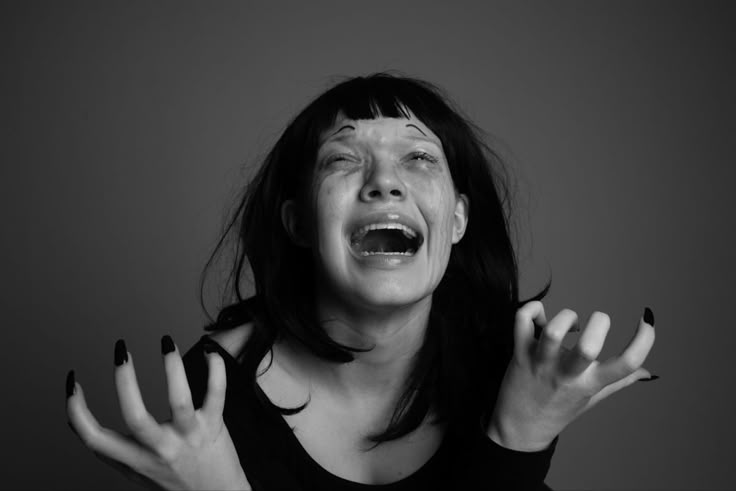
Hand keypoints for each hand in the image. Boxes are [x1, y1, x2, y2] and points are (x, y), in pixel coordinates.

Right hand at [66, 337, 250, 489]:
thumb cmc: (176, 482)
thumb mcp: (138, 472)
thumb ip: (115, 450)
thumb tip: (80, 421)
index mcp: (134, 461)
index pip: (94, 440)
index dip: (76, 410)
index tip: (73, 382)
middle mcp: (160, 451)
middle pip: (134, 416)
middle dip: (124, 380)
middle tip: (121, 349)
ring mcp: (188, 438)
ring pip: (179, 400)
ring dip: (172, 367)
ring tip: (166, 341)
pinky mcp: (215, 428)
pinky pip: (216, 394)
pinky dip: (216, 370)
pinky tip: (210, 354)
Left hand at [488, 302, 655, 451]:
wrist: (520, 428)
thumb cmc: (559, 409)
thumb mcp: (592, 398)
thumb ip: (619, 382)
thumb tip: (647, 373)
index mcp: (590, 384)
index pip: (627, 364)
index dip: (645, 339)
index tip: (646, 322)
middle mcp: (567, 374)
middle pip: (588, 347)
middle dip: (600, 322)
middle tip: (598, 322)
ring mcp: (541, 363)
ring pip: (553, 331)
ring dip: (567, 316)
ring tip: (570, 323)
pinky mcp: (519, 353)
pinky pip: (522, 320)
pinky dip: (532, 309)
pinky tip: (540, 317)